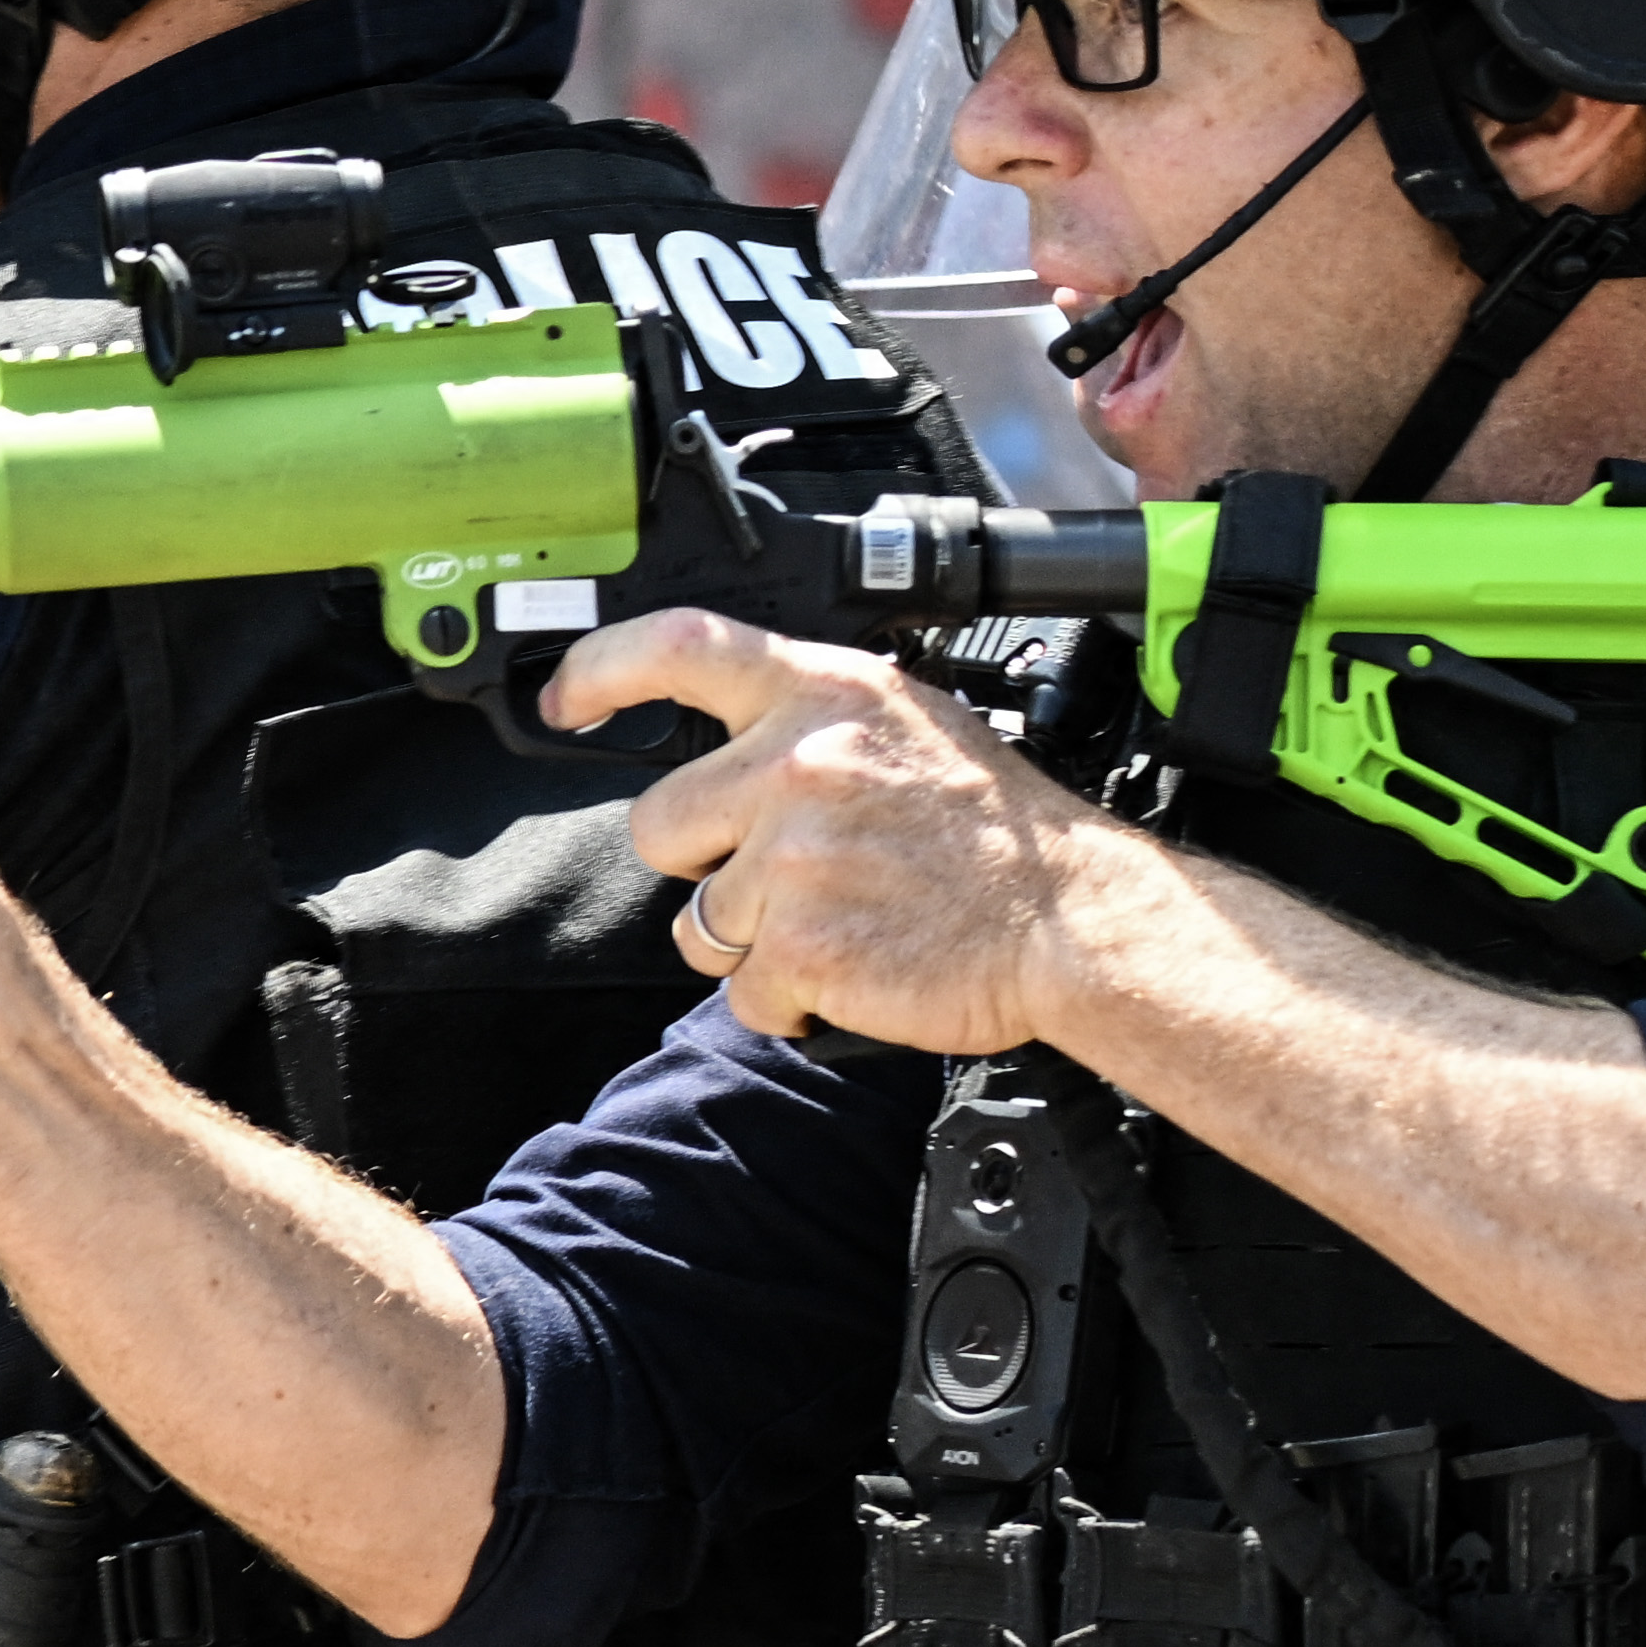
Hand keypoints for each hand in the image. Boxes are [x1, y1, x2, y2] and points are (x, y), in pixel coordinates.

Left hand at [547, 611, 1126, 1048]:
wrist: (1080, 920)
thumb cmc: (1005, 834)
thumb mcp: (916, 726)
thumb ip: (819, 723)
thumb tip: (740, 739)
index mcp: (828, 695)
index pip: (679, 648)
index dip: (600, 671)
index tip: (565, 699)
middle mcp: (798, 765)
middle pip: (660, 824)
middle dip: (704, 861)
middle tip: (784, 873)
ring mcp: (793, 857)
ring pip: (699, 920)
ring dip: (754, 938)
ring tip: (842, 919)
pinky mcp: (799, 945)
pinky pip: (742, 990)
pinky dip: (787, 998)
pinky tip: (853, 966)